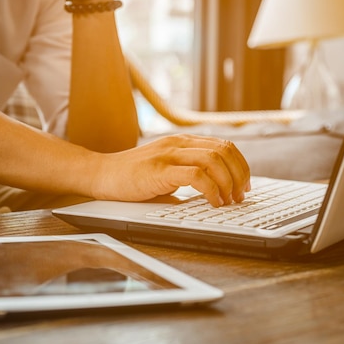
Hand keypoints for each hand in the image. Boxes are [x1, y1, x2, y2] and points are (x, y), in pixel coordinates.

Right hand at [90, 134, 251, 206]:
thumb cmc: (131, 176)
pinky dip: (211, 190)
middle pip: (224, 150)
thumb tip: (217, 191)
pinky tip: (213, 202)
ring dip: (228, 183)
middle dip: (239, 174)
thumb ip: (188, 172)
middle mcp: (177, 143)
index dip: (241, 165)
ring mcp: (167, 155)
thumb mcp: (165, 169)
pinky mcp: (158, 171)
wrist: (100, 173)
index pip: (224, 145)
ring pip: (214, 160)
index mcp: (182, 141)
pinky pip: (196, 175)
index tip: (243, 185)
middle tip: (239, 196)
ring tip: (228, 201)